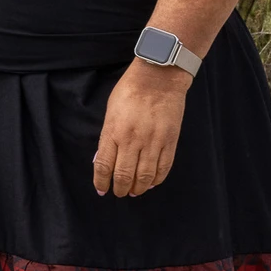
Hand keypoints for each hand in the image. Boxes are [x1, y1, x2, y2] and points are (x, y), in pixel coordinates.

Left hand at [92, 61, 190, 196]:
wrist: (158, 77)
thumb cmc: (130, 91)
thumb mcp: (110, 112)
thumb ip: (107, 137)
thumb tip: (104, 160)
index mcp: (113, 132)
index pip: (104, 166)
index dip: (101, 183)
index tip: (101, 190)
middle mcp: (132, 140)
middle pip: (124, 176)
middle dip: (120, 189)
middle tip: (119, 193)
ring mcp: (153, 142)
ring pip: (144, 177)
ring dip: (138, 188)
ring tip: (134, 192)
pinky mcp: (169, 141)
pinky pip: (163, 168)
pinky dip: (156, 180)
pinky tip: (151, 182)